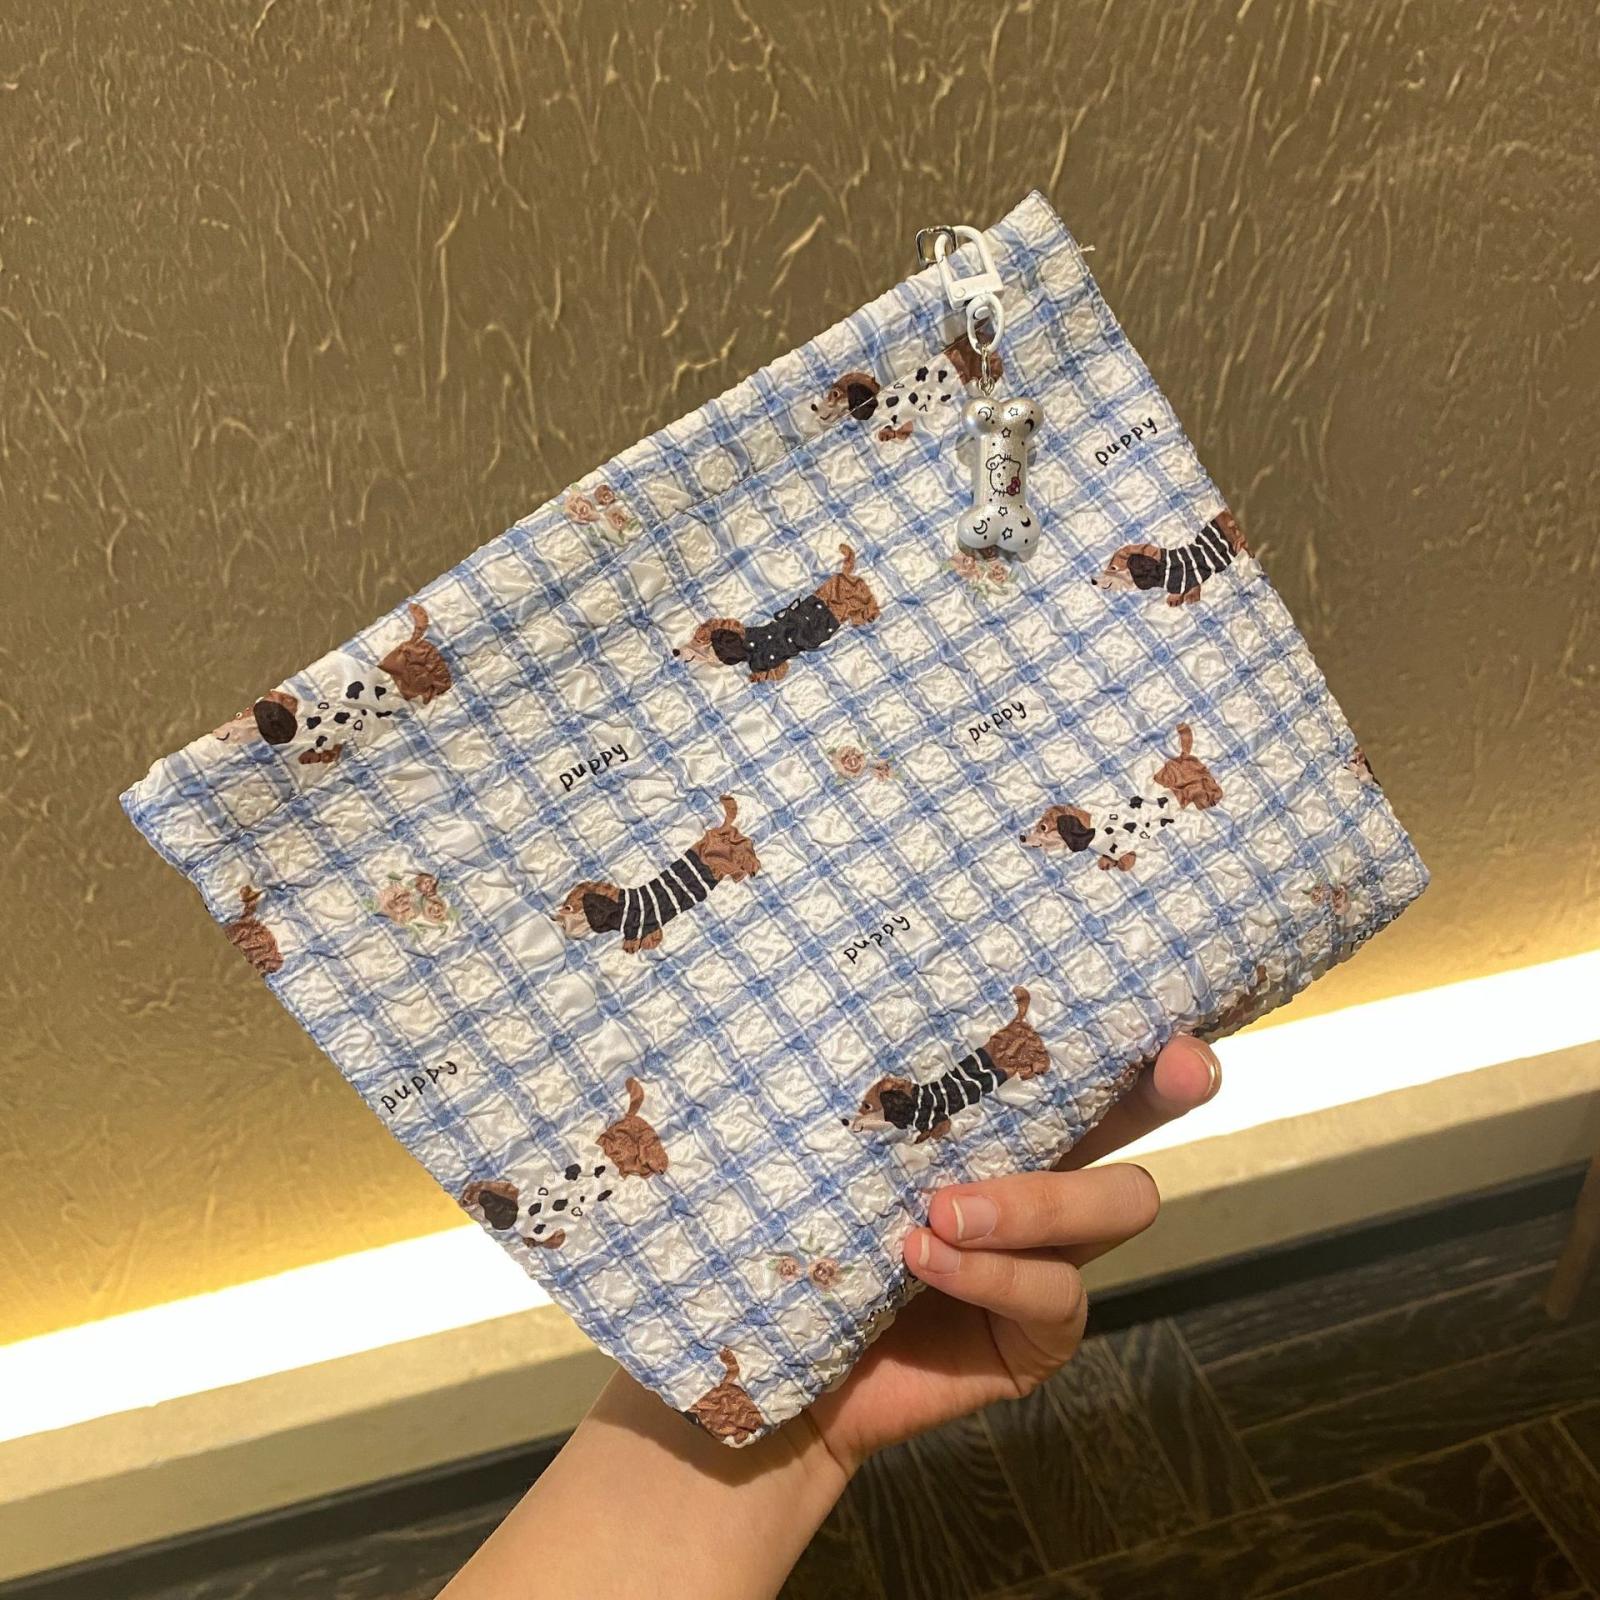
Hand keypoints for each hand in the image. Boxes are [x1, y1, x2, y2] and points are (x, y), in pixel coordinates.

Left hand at [805, 1033, 1220, 1472]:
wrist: (778, 1358)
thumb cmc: (810, 1234)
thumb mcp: (846, 1154)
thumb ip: (888, 1105)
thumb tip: (881, 1012)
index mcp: (1002, 1135)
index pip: (1084, 1078)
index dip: (1144, 1052)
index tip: (1179, 1034)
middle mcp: (1042, 1192)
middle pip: (1130, 1137)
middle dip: (1155, 1102)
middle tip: (1174, 1075)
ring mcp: (1050, 1268)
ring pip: (1111, 1207)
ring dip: (1034, 1202)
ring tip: (943, 1210)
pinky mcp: (1039, 1339)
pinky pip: (1052, 1294)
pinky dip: (988, 1273)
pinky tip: (922, 1260)